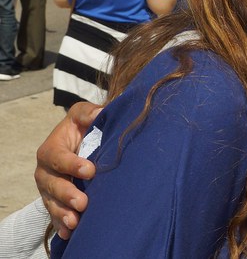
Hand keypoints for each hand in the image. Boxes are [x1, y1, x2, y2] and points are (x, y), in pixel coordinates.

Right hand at [35, 101, 101, 238]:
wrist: (79, 142)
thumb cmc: (82, 127)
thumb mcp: (82, 116)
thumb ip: (88, 113)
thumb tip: (100, 112)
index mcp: (50, 150)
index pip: (57, 158)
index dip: (71, 164)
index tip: (90, 170)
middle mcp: (45, 172)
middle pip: (52, 185)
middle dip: (66, 194)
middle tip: (82, 203)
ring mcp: (48, 189)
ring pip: (51, 203)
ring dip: (63, 214)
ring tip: (76, 222)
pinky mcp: (54, 202)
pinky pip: (54, 216)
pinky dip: (61, 225)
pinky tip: (70, 234)